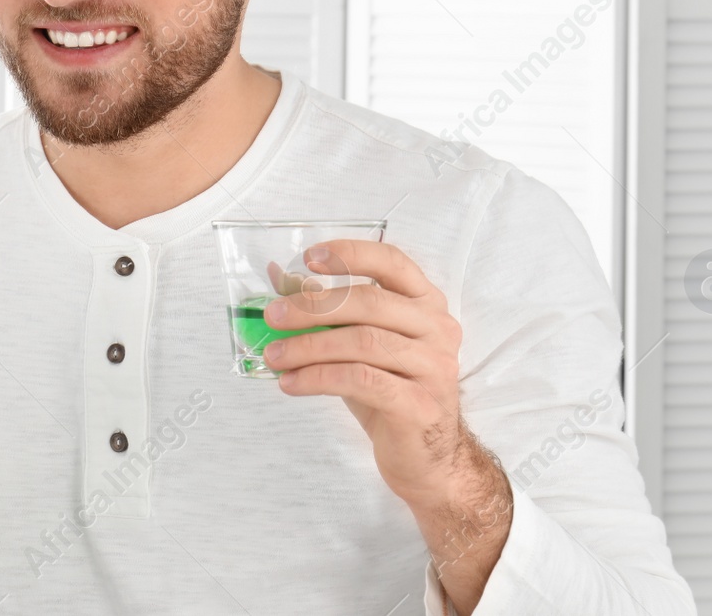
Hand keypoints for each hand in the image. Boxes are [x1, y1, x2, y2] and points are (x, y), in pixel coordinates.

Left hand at [261, 238, 510, 610]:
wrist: (427, 458)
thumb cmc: (389, 393)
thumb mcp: (358, 345)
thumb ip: (328, 311)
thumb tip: (278, 276)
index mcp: (426, 304)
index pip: (392, 262)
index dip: (351, 254)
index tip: (308, 258)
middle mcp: (438, 329)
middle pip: (369, 303)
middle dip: (313, 306)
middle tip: (273, 316)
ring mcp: (434, 367)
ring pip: (362, 342)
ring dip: (309, 346)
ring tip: (274, 356)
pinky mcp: (421, 404)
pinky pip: (361, 380)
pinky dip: (318, 378)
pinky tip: (291, 383)